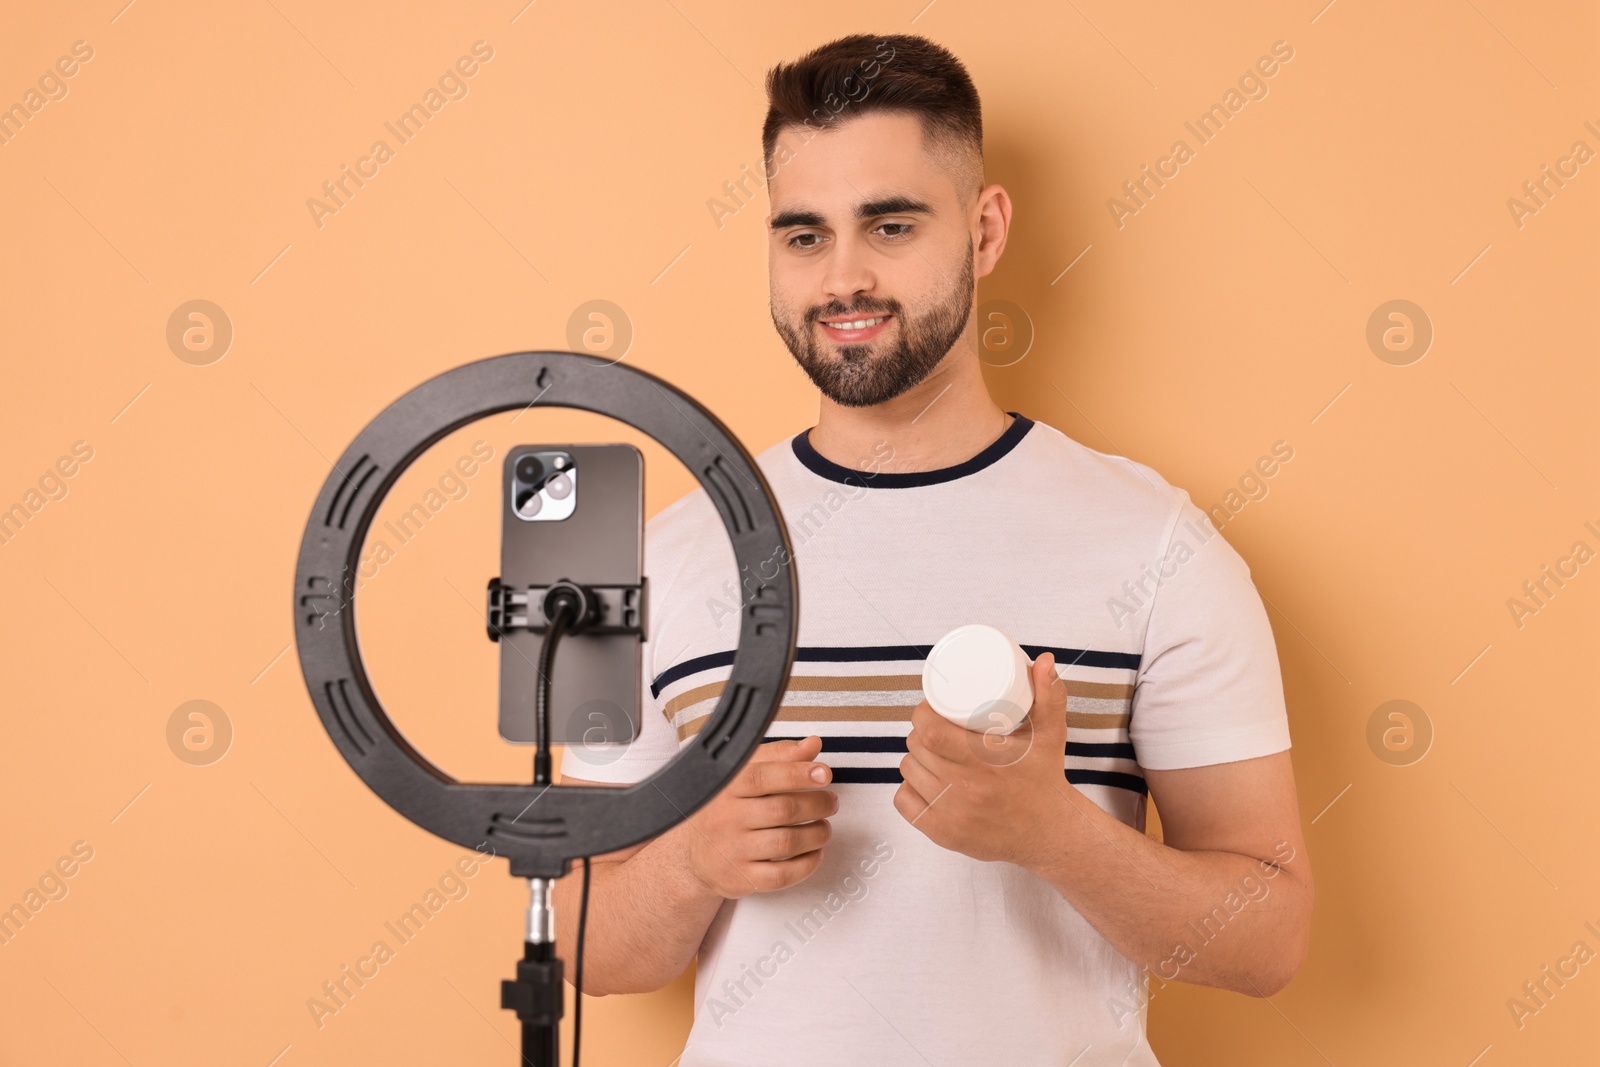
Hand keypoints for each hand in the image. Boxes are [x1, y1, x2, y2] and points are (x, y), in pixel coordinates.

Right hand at [679, 736, 837, 898]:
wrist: (692, 853)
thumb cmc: (723, 808)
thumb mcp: (743, 774)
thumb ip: (778, 757)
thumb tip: (812, 744)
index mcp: (726, 788)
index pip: (763, 776)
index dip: (798, 773)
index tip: (823, 773)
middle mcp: (726, 818)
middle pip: (782, 810)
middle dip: (817, 804)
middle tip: (831, 801)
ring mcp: (733, 851)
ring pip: (786, 843)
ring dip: (817, 834)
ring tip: (824, 827)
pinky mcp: (741, 878)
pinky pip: (782, 875)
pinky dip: (807, 864)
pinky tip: (814, 852)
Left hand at [893, 651, 1073, 865]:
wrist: (1049, 833)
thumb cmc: (1045, 778)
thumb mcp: (1051, 734)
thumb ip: (1050, 695)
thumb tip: (1044, 660)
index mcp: (988, 761)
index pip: (931, 732)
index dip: (922, 714)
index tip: (931, 707)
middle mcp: (967, 788)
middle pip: (918, 748)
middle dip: (920, 732)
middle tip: (934, 725)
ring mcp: (952, 814)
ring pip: (909, 771)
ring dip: (915, 756)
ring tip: (930, 749)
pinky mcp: (942, 834)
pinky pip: (904, 803)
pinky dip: (909, 788)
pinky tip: (923, 780)